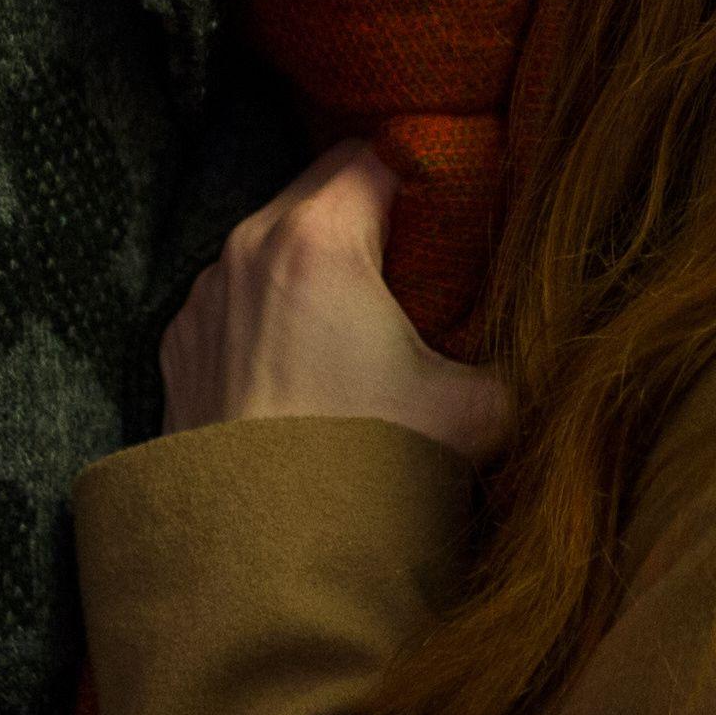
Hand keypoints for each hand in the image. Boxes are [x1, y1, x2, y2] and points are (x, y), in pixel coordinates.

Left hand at [162, 145, 509, 458]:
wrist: (259, 561)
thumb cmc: (361, 467)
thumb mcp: (474, 412)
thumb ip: (511, 364)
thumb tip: (537, 360)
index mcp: (318, 238)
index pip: (378, 153)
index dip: (424, 172)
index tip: (453, 206)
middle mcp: (246, 249)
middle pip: (320, 192)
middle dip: (370, 219)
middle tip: (417, 266)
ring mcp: (203, 299)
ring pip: (272, 248)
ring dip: (315, 270)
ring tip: (357, 328)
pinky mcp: (178, 348)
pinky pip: (234, 305)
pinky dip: (270, 319)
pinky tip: (305, 373)